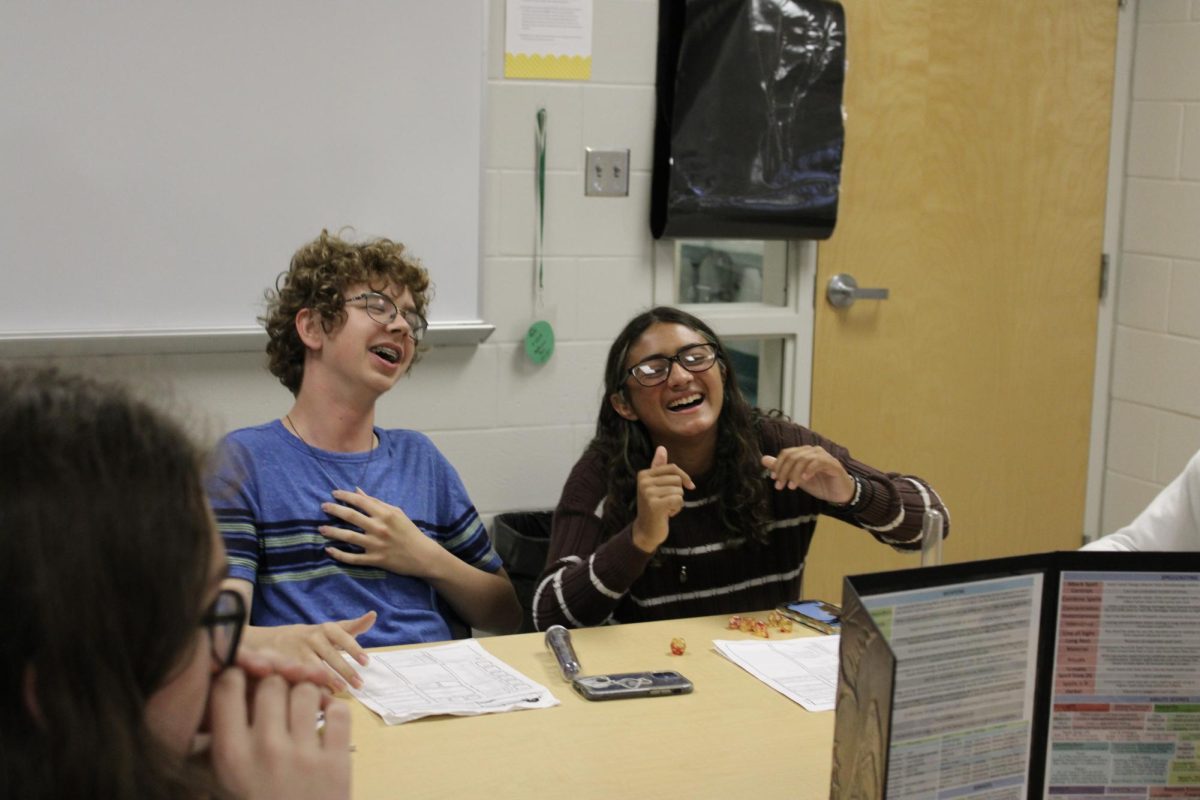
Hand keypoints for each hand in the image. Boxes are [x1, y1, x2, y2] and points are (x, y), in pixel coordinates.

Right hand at [209, 669, 350, 799]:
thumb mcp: (224, 781)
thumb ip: (222, 738)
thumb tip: (225, 680)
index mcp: (231, 756)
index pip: (228, 685)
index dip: (239, 674)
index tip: (248, 680)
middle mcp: (266, 750)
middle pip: (272, 681)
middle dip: (276, 682)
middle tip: (278, 694)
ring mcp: (304, 756)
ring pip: (306, 689)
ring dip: (305, 692)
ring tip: (301, 707)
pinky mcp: (337, 762)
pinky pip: (339, 710)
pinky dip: (334, 707)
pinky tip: (324, 718)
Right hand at [243, 612, 375, 691]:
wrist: (269, 641)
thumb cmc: (310, 637)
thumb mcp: (330, 629)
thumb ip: (352, 626)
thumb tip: (373, 615)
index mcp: (325, 629)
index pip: (342, 636)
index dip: (353, 648)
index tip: (366, 662)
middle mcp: (311, 637)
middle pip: (331, 654)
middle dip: (346, 670)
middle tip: (360, 684)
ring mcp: (297, 651)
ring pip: (315, 666)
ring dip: (330, 679)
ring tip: (343, 690)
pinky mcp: (285, 664)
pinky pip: (301, 675)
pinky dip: (311, 684)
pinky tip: (321, 694)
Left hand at [320, 488, 443, 577]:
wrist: (422, 555)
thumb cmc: (408, 531)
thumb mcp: (396, 513)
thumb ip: (376, 502)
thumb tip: (357, 491)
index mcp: (385, 514)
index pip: (360, 501)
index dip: (345, 496)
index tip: (333, 494)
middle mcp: (379, 528)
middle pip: (351, 516)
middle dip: (334, 510)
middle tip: (323, 507)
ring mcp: (376, 545)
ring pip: (348, 536)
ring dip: (332, 531)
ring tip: (321, 529)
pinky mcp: (375, 560)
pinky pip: (353, 558)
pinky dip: (339, 554)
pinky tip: (329, 550)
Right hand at [631, 446, 694, 552]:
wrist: (646, 531)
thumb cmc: (654, 506)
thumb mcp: (656, 485)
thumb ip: (658, 467)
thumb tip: (662, 447)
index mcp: (644, 474)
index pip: (673, 468)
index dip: (684, 477)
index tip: (689, 486)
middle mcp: (644, 482)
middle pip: (677, 480)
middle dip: (678, 492)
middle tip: (666, 502)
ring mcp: (648, 493)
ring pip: (679, 491)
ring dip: (677, 502)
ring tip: (666, 508)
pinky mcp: (655, 505)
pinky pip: (678, 500)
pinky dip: (677, 508)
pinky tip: (667, 514)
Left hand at [761, 446, 854, 503]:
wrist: (838, 494)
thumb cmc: (819, 484)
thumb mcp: (796, 478)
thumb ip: (782, 468)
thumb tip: (763, 459)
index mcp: (804, 452)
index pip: (786, 453)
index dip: (778, 465)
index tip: (773, 478)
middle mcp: (813, 451)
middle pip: (793, 456)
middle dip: (784, 471)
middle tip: (780, 485)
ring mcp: (823, 456)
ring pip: (803, 459)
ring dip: (794, 474)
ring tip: (792, 487)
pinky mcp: (832, 464)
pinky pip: (818, 462)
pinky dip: (809, 470)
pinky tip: (804, 479)